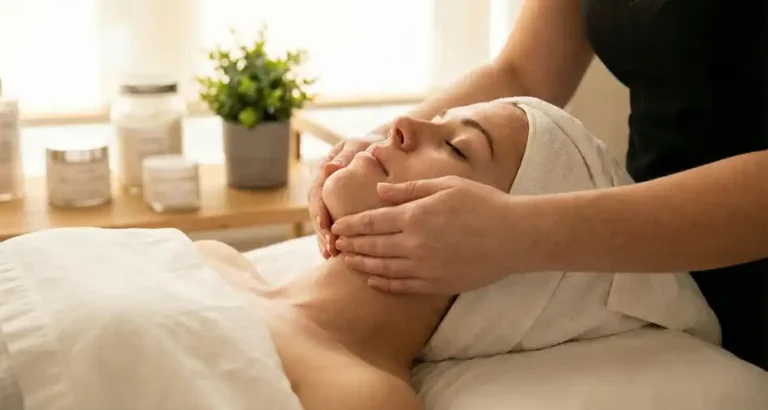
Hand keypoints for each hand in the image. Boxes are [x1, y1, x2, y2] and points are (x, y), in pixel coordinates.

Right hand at [309, 138, 374, 257]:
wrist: (383, 151)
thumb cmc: (373, 146)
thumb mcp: (359, 147)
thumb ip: (347, 156)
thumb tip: (331, 167)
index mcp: (323, 169)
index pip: (316, 192)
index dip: (319, 210)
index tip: (326, 225)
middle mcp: (322, 185)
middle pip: (317, 211)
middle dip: (322, 230)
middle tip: (330, 246)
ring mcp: (329, 199)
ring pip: (322, 221)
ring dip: (325, 239)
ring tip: (331, 254)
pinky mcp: (338, 210)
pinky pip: (333, 227)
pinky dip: (334, 240)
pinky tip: (336, 256)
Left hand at [331, 176, 515, 293]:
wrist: (515, 236)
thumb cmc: (484, 203)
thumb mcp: (446, 185)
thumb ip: (409, 189)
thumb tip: (379, 192)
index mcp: (415, 215)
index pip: (371, 222)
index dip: (350, 225)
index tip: (337, 227)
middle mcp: (414, 243)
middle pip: (372, 246)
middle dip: (351, 245)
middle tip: (336, 245)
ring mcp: (425, 267)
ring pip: (382, 268)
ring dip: (361, 265)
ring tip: (347, 261)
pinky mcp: (437, 283)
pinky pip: (402, 286)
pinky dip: (383, 283)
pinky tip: (372, 280)